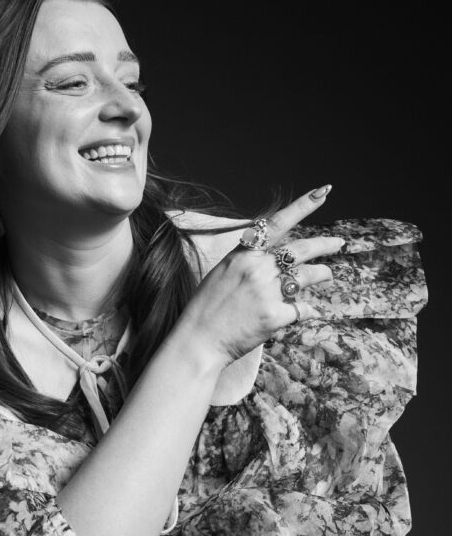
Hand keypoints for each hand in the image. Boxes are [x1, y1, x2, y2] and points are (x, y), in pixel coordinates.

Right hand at [179, 186, 345, 364]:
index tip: (323, 192)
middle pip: (301, 250)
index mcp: (242, 255)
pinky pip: (302, 309)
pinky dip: (308, 310)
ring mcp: (267, 293)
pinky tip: (310, 312)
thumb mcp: (221, 274)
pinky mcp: (275, 317)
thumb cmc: (206, 310)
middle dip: (325, 245)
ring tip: (327, 275)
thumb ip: (247, 263)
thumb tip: (273, 260)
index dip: (302, 206)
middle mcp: (257, 269)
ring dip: (322, 274)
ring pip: (307, 277)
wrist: (198, 342)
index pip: (276, 223)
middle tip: (338, 243)